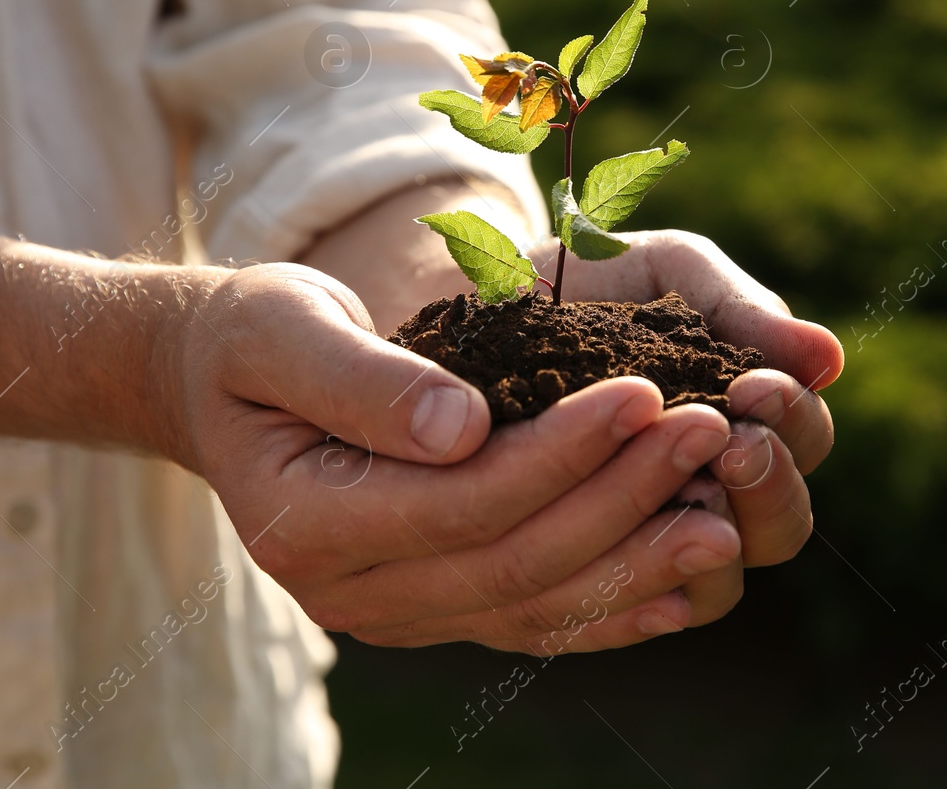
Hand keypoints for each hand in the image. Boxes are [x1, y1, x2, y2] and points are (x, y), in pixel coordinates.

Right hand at [169, 262, 749, 650]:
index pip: (462, 500)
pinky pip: (531, 620)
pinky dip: (610, 607)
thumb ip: (363, 378)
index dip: (561, 454)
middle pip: (511, 560)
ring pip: (533, 602)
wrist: (221, 388)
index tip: (646, 392)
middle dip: (621, 498)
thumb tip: (462, 426)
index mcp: (307, 523)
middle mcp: (351, 590)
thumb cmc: (254, 339)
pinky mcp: (432, 607)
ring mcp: (394, 610)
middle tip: (711, 432)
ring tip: (725, 516)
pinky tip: (683, 584)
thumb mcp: (284, 326)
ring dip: (636, 562)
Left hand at [530, 229, 843, 620]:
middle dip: (766, 484)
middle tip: (730, 441)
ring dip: (711, 537)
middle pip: (780, 525)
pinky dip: (645, 586)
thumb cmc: (592, 281)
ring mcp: (657, 534)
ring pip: (719, 578)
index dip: (793, 420)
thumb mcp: (671, 273)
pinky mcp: (593, 569)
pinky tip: (631, 550)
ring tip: (684, 486)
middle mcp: (715, 488)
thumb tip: (829, 357)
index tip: (753, 385)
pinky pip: (636, 607)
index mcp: (749, 418)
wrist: (486, 300)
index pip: (806, 442)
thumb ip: (745, 311)